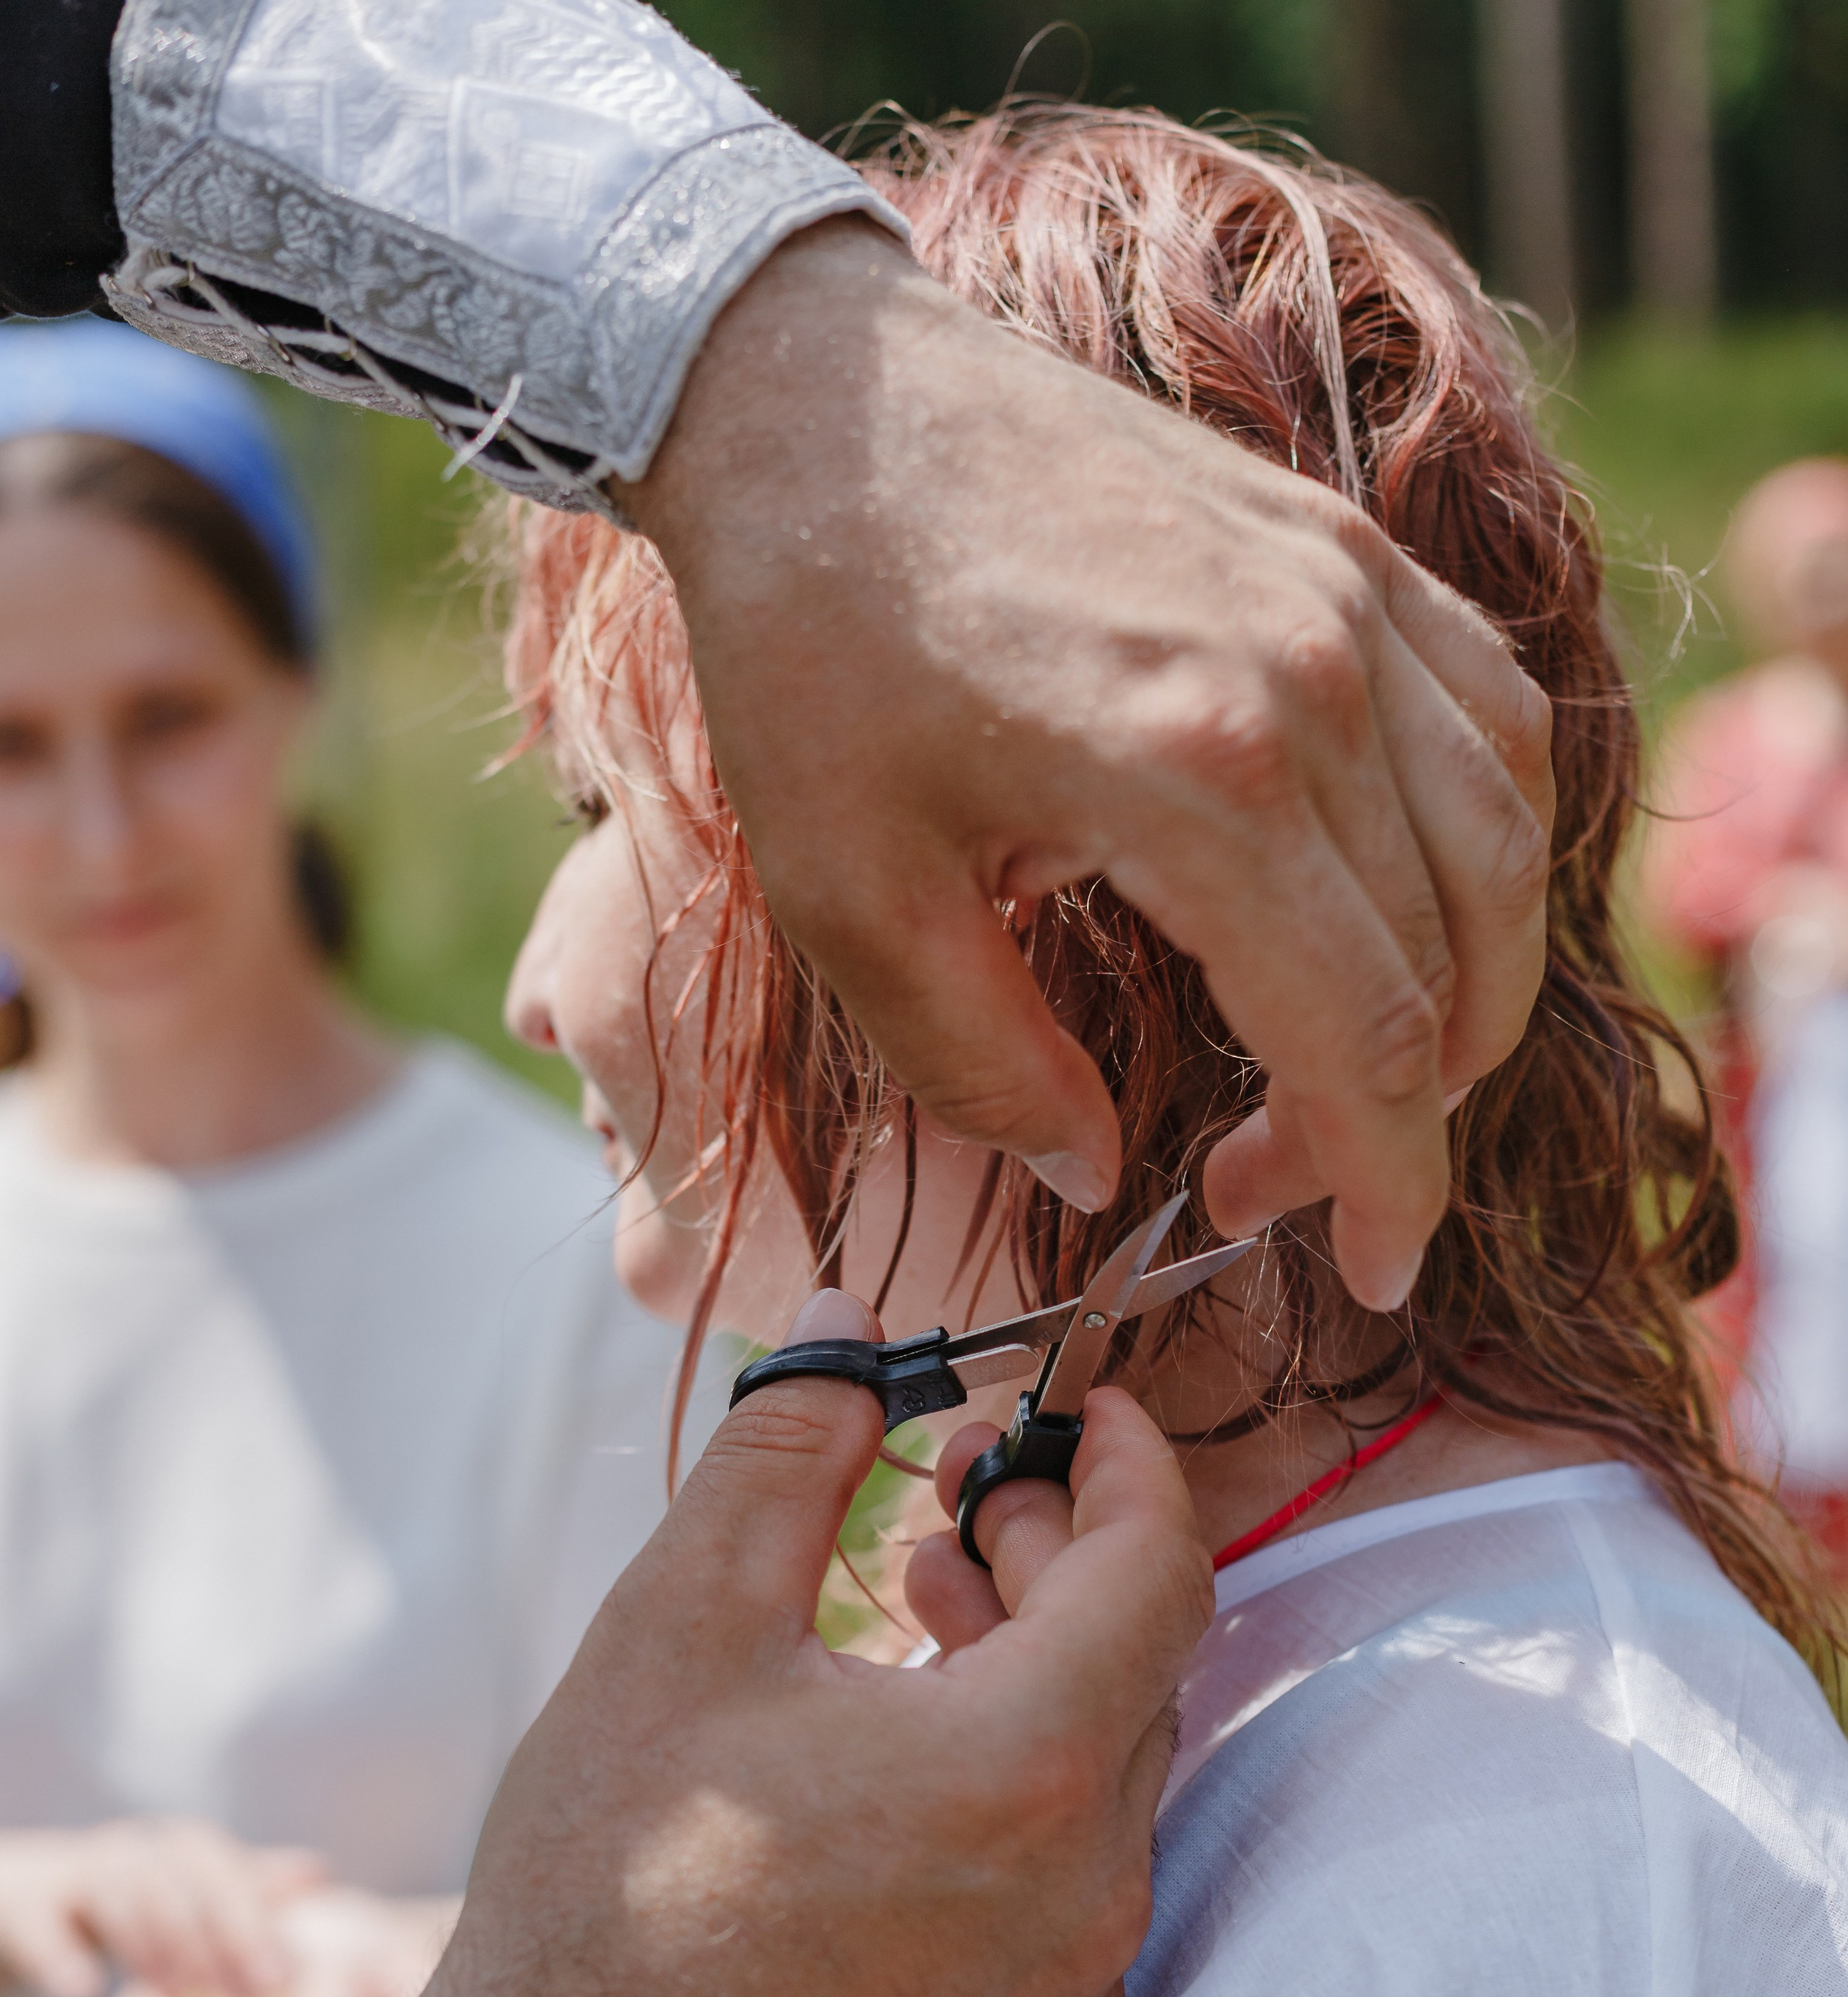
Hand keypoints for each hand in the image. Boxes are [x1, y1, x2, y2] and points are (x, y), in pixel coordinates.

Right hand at [0, 1820, 321, 1996]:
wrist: (15, 1898)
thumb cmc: (122, 1902)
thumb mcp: (183, 1893)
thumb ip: (244, 1885)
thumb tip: (319, 1871)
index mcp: (176, 1846)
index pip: (224, 1870)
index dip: (256, 1921)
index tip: (286, 1979)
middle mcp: (131, 1847)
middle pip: (181, 1877)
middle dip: (221, 1935)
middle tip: (250, 1996)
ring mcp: (72, 1871)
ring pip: (120, 1893)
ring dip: (154, 1946)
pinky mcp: (17, 1905)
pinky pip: (40, 1926)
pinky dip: (62, 1959)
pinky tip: (84, 1996)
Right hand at [378, 1288, 1209, 1996]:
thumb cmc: (606, 1879)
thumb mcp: (678, 1620)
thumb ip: (792, 1448)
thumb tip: (859, 1329)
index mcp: (1028, 1764)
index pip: (1161, 1565)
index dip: (1127, 1464)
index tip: (1075, 1413)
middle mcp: (1090, 1889)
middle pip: (1137, 1670)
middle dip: (1056, 1564)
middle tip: (946, 1517)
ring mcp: (1073, 1993)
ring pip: (1107, 1784)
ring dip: (1035, 1684)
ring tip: (911, 1632)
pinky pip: (1073, 1895)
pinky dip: (1020, 1809)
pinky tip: (901, 1788)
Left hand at [621, 219, 1553, 1311]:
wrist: (810, 403)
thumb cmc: (811, 650)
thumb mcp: (850, 901)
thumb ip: (984, 1070)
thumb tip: (1101, 1178)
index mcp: (1201, 779)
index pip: (1369, 1038)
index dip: (1386, 1185)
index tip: (1366, 1274)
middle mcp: (1317, 679)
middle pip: (1454, 963)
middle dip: (1399, 1118)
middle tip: (1282, 1186)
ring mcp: (1348, 595)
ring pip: (1506, 847)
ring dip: (1469, 995)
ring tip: (1371, 1078)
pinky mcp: (1344, 548)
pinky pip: (1492, 721)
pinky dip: (1486, 846)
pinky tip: (1417, 913)